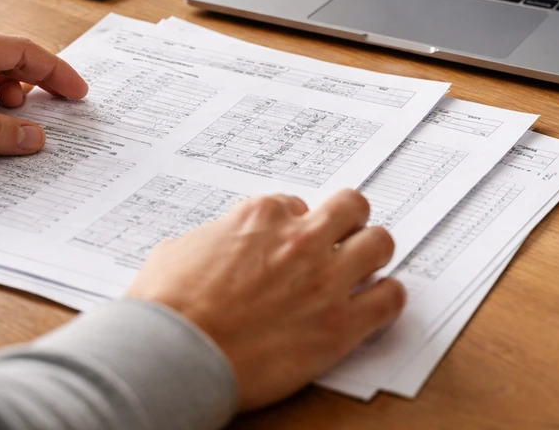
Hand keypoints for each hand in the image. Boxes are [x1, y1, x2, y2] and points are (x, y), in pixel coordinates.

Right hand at [126, 189, 405, 409]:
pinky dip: (387, 300)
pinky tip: (374, 306)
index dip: (296, 225)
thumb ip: (214, 238)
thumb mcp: (179, 249)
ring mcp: (324, 279)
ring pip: (381, 243)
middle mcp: (300, 239)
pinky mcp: (339, 325)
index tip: (290, 243)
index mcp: (261, 216)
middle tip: (340, 242)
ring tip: (363, 272)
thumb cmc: (166, 306)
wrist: (172, 354)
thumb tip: (219, 244)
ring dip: (373, 255)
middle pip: (352, 207)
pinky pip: (391, 299)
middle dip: (348, 223)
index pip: (297, 204)